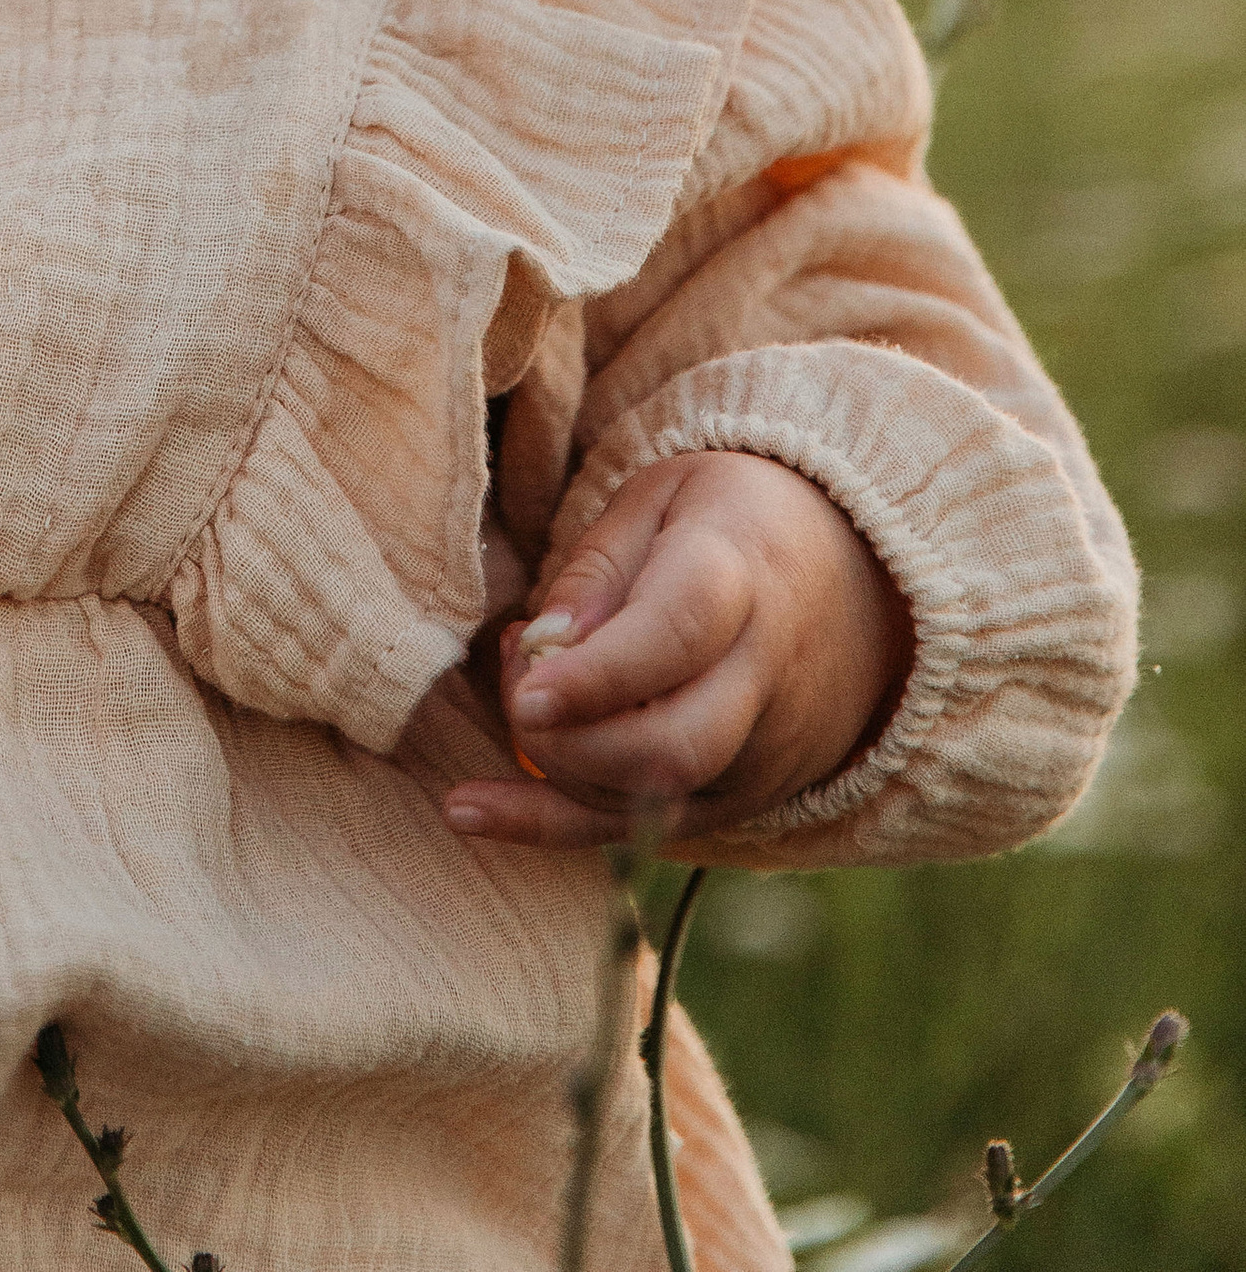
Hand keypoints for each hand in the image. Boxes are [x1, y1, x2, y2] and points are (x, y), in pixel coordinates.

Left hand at [443, 451, 910, 850]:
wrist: (860, 579)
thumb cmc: (734, 520)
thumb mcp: (663, 496)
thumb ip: (600, 567)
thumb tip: (546, 644)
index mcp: (741, 576)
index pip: (674, 639)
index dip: (596, 675)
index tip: (525, 690)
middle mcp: (763, 679)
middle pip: (671, 746)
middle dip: (570, 738)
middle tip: (518, 686)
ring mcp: (762, 752)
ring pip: (655, 800)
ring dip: (559, 766)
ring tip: (523, 689)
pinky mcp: (744, 796)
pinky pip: (645, 830)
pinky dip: (551, 826)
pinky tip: (467, 811)